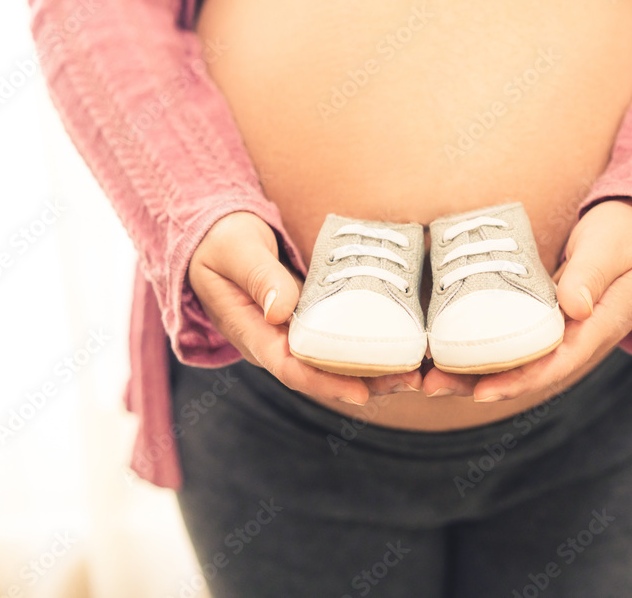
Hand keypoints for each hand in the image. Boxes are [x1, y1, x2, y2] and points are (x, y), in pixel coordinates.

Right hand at [187, 211, 420, 404]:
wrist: (215, 238)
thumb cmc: (221, 242)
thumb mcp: (235, 251)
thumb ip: (258, 277)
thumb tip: (283, 310)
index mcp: (252, 333)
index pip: (290, 369)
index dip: (325, 383)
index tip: (361, 393)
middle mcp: (275, 342)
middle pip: (321, 374)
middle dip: (365, 382)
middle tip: (409, 382)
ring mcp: (292, 334)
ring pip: (334, 362)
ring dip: (374, 368)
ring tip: (416, 371)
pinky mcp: (309, 320)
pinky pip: (339, 339)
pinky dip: (368, 344)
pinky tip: (402, 343)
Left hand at [420, 198, 631, 400]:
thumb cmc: (629, 232)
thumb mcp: (613, 247)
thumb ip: (593, 274)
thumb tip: (572, 307)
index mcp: (599, 327)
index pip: (557, 364)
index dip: (519, 381)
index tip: (481, 392)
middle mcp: (578, 338)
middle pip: (527, 373)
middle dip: (480, 384)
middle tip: (431, 387)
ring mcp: (562, 331)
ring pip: (516, 362)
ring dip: (474, 373)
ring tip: (428, 379)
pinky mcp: (546, 317)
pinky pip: (514, 341)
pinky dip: (482, 349)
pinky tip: (447, 351)